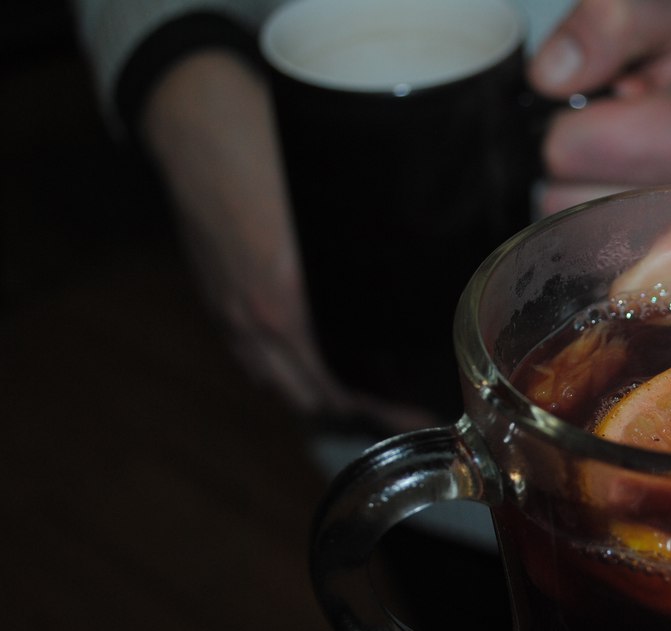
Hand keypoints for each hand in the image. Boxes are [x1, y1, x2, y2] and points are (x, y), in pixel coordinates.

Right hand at [142, 51, 431, 431]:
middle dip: (359, 412)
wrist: (193, 119)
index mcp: (289, 299)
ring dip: (320, 398)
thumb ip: (367, 253)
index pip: (340, 385)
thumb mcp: (333, 202)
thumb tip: (416, 278)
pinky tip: (310, 367)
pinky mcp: (214, 303)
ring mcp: (229, 315)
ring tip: (362, 395)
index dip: (383, 409)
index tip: (418, 412)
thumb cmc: (266, 146)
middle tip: (402, 408)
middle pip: (313, 398)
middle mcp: (256, 319)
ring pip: (279, 387)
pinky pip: (253, 363)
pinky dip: (284, 377)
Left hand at [528, 0, 670, 213]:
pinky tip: (624, 195)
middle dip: (573, 165)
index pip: (570, 149)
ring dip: (580, 196)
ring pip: (571, 232)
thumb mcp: (667, 15)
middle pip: (564, 198)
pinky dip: (592, 226)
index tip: (609, 107)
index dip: (570, 122)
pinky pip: (589, 258)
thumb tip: (550, 75)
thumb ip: (609, 22)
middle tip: (617, 138)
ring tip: (623, 166)